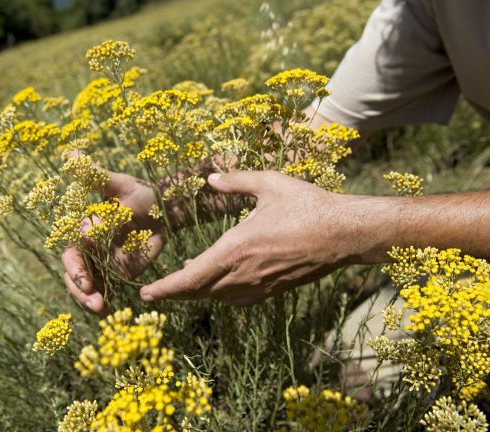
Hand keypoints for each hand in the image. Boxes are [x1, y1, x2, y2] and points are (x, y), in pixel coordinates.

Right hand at [62, 170, 164, 314]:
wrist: (163, 209)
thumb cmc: (139, 192)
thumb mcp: (118, 184)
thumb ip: (95, 176)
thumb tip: (73, 155)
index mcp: (82, 229)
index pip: (71, 252)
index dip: (75, 267)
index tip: (85, 278)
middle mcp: (88, 249)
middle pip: (75, 275)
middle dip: (80, 290)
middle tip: (93, 300)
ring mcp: (102, 263)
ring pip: (88, 287)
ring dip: (89, 301)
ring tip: (102, 310)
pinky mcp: (118, 273)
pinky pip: (107, 291)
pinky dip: (106, 303)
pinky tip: (110, 314)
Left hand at [139, 170, 357, 305]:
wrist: (344, 234)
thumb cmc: (308, 205)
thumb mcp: (270, 184)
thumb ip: (236, 181)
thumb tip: (210, 179)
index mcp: (235, 248)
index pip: (189, 279)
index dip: (165, 289)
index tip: (145, 293)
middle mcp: (243, 273)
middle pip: (198, 293)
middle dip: (174, 293)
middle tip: (156, 291)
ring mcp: (259, 286)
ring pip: (217, 297)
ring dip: (198, 291)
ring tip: (185, 281)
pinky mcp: (274, 290)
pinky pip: (238, 299)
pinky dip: (221, 294)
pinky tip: (220, 285)